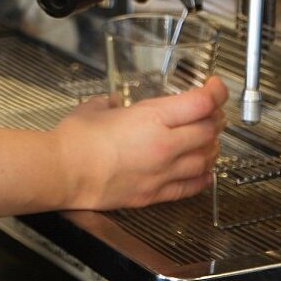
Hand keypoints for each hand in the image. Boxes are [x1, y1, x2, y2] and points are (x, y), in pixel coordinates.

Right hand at [54, 76, 227, 211]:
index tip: (216, 86)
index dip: (215, 92)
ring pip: (206, 160)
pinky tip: (204, 172)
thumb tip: (114, 103)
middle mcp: (164, 146)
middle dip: (216, 118)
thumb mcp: (98, 106)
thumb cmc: (75, 139)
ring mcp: (162, 173)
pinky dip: (203, 177)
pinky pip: (191, 186)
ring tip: (209, 139)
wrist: (64, 171)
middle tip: (214, 111)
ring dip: (212, 147)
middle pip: (209, 131)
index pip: (201, 103)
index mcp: (152, 119)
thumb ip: (112, 103)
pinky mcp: (154, 194)